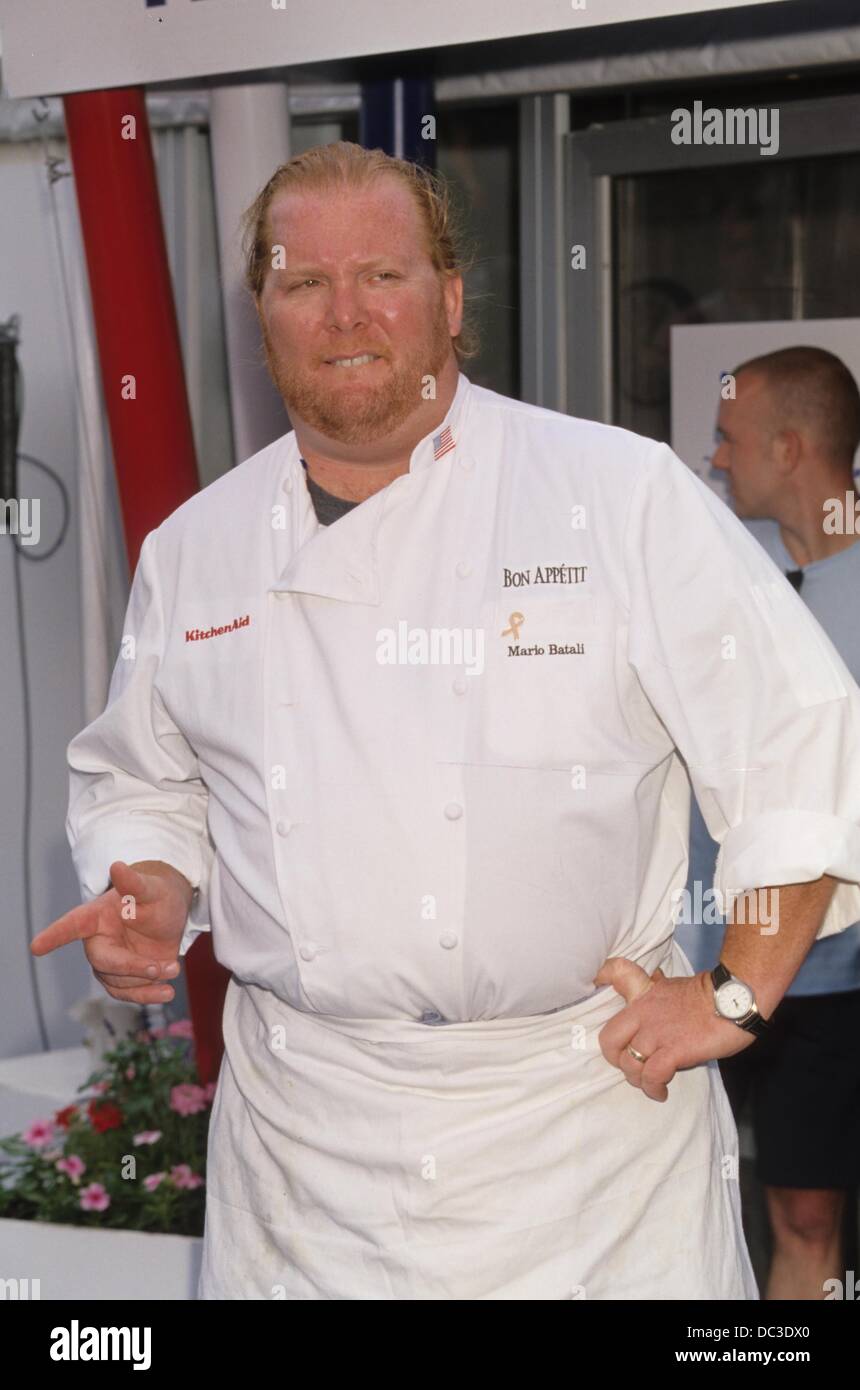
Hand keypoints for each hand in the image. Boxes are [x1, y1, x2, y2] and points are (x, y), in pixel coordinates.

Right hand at [30, 860, 192, 1004]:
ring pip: (118, 982)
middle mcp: (97, 941)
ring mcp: (111, 962)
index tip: (35, 947)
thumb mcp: (150, 888)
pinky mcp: (125, 978)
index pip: (72, 924)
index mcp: (96, 916)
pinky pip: (129, 994)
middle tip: (158, 967)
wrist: (171, 915)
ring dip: (146, 981)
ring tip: (174, 967)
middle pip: (103, 961)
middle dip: (131, 967)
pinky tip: (167, 992)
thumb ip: (133, 882)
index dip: (55, 935)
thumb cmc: (156, 896)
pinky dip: (148, 995)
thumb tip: (117, 866)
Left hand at [593, 956, 756, 1102]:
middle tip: (632, 1066)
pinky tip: (661, 1092)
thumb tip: (655, 979)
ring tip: (651, 1083)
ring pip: (630, 1064)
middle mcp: (644, 1012)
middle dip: (617, 1059)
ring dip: (638, 1079)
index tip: (596, 986)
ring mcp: (657, 1032)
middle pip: (609, 1040)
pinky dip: (653, 1088)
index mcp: (645, 993)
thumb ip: (658, 988)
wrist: (736, 1000)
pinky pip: (652, 1076)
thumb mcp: (675, 986)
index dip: (600, 977)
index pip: (614, 973)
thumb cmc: (711, 996)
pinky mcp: (673, 1050)